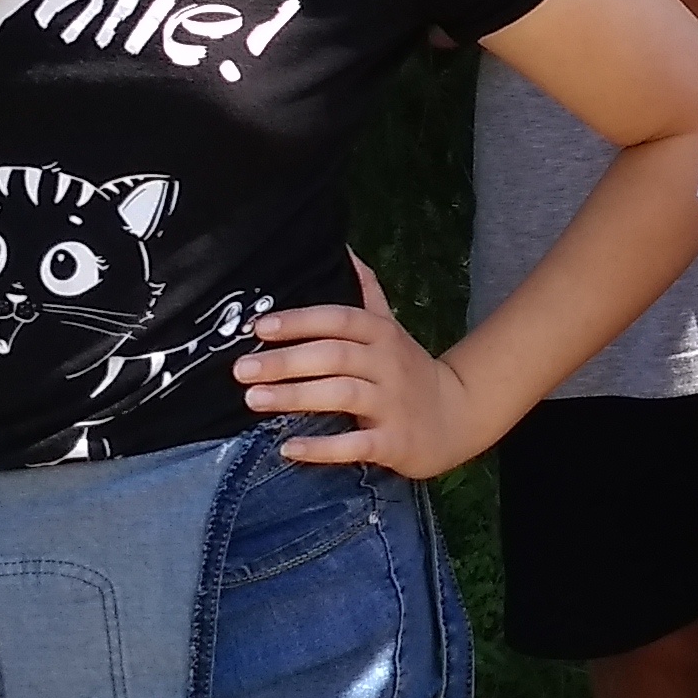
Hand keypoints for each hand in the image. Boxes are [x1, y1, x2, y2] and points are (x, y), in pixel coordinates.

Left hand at [235, 295, 488, 478]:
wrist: (456, 416)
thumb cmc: (408, 370)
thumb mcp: (390, 328)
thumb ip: (367, 292)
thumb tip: (344, 249)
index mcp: (381, 334)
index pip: (339, 318)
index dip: (300, 321)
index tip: (259, 327)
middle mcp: (387, 364)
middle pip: (334, 356)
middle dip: (285, 361)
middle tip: (241, 369)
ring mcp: (392, 403)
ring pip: (341, 394)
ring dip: (296, 397)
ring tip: (254, 400)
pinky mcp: (394, 442)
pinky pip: (355, 444)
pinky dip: (322, 448)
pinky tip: (289, 448)